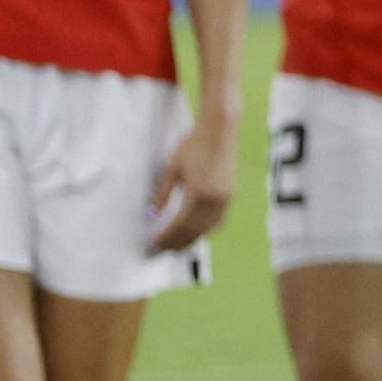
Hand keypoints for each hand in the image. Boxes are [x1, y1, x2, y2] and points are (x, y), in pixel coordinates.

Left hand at [147, 110, 234, 252]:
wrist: (220, 130)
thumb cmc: (194, 145)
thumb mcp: (173, 168)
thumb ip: (162, 193)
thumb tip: (152, 214)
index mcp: (198, 193)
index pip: (180, 225)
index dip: (167, 237)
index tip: (154, 244)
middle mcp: (214, 200)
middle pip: (195, 231)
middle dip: (178, 243)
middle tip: (163, 250)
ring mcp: (225, 198)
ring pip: (208, 228)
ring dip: (192, 239)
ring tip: (178, 245)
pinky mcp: (229, 195)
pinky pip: (217, 220)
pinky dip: (205, 229)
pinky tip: (196, 231)